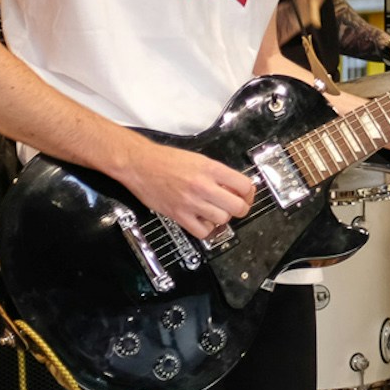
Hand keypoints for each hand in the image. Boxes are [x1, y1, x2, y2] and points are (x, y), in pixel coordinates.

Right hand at [117, 135, 256, 240]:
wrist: (140, 164)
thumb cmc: (166, 160)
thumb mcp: (198, 159)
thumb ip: (218, 173)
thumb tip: (235, 185)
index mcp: (210, 169)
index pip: (244, 185)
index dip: (249, 192)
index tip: (245, 194)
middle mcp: (203, 186)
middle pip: (237, 206)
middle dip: (241, 207)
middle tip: (236, 205)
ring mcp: (191, 202)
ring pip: (222, 219)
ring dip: (223, 217)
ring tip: (217, 211)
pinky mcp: (179, 215)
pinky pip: (202, 231)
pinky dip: (207, 229)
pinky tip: (204, 221)